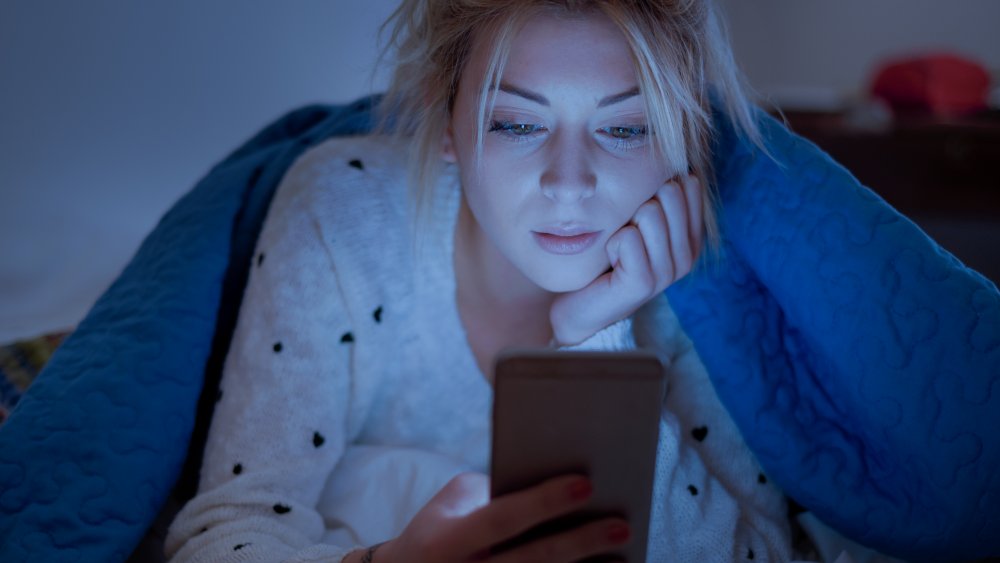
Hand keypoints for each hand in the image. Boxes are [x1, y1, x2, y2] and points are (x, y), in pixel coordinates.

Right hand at [371, 472, 628, 562]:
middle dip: (580, 543)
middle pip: (534, 560)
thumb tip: (550, 478)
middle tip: (621, 525)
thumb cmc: (437, 532)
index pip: (502, 519)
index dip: (544, 501)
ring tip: (623, 552)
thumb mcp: (449, 505)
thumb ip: (491, 490)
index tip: (587, 483)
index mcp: (448, 541)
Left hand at [550, 174, 702, 345]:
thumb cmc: (606, 255)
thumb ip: (656, 190)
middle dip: (637, 204)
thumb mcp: (635, 218)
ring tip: (617, 250)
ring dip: (622, 225)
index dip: (653, 187)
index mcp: (691, 236)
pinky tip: (610, 262)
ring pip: (649, 212)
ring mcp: (669, 272)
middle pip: (669, 192)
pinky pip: (627, 238)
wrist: (579, 304)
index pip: (688, 184)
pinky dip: (611, 244)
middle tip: (625, 234)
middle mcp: (688, 255)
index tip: (637, 213)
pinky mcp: (644, 284)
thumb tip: (668, 151)